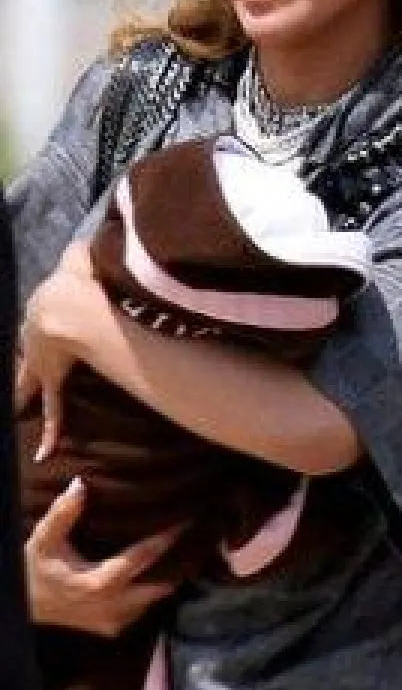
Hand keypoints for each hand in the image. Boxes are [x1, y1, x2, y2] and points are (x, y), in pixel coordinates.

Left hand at [16, 242, 103, 459]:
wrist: (68, 307)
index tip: (42, 328)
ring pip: (27, 382)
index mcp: (43, 310)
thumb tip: (96, 238)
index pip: (37, 319)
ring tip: (16, 413)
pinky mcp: (52, 379)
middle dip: (21, 363)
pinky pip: (52, 408)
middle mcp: (35, 337)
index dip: (41, 323)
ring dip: (22, 396)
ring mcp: (41, 361)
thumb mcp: (81, 258)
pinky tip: (44, 451)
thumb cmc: (76, 282)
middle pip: (24, 351)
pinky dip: (50, 430)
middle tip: (17, 377)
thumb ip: (87, 250)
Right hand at [26, 479, 183, 636]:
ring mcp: (114, 621)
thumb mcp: (44, 540)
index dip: (166, 540)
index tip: (186, 522)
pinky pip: (144, 609)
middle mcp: (111, 607)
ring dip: (169, 577)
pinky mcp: (114, 629)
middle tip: (199, 540)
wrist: (26, 607)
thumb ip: (63, 514)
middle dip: (180, 565)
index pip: (142, 558)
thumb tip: (80, 484)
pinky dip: (153, 591)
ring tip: (188, 551)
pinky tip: (163, 570)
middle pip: (161, 586)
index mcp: (97, 584)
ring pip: (155, 599)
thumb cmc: (37, 569)